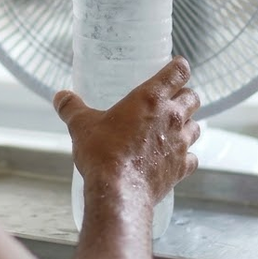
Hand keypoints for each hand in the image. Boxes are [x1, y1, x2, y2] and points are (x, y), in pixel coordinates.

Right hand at [53, 57, 200, 207]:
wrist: (119, 191)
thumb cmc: (103, 153)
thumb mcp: (81, 125)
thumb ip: (71, 107)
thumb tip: (60, 96)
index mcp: (151, 98)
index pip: (179, 71)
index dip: (179, 67)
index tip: (175, 68)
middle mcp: (172, 117)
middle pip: (193, 98)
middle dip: (185, 97)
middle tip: (171, 101)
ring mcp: (180, 143)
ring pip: (197, 127)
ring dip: (188, 125)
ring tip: (173, 129)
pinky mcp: (181, 167)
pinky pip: (193, 158)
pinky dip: (186, 156)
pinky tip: (173, 158)